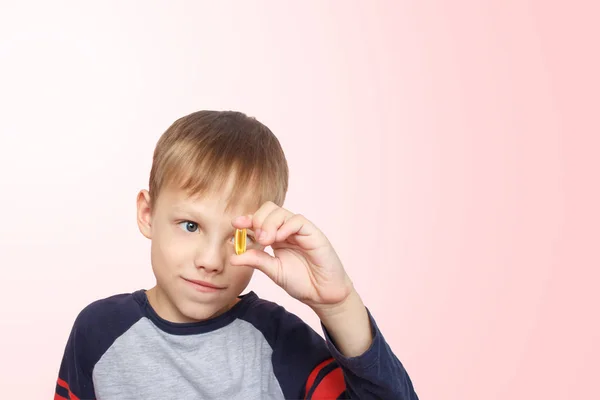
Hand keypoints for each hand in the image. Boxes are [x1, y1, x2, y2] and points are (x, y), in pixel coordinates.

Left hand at [230, 201, 353, 309]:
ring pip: (281, 212)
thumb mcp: (273, 270)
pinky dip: (285, 226)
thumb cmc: (301, 282)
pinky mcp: (312, 233)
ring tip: (266, 241)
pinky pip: (297, 220)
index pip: (260, 220)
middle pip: (269, 209)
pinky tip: (279, 239)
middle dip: (258, 220)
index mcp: (276, 237)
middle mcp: (287, 230)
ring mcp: (300, 230)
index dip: (247, 219)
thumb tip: (233, 256)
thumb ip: (256, 260)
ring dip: (269, 223)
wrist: (322, 294)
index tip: (235, 224)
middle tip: (257, 239)